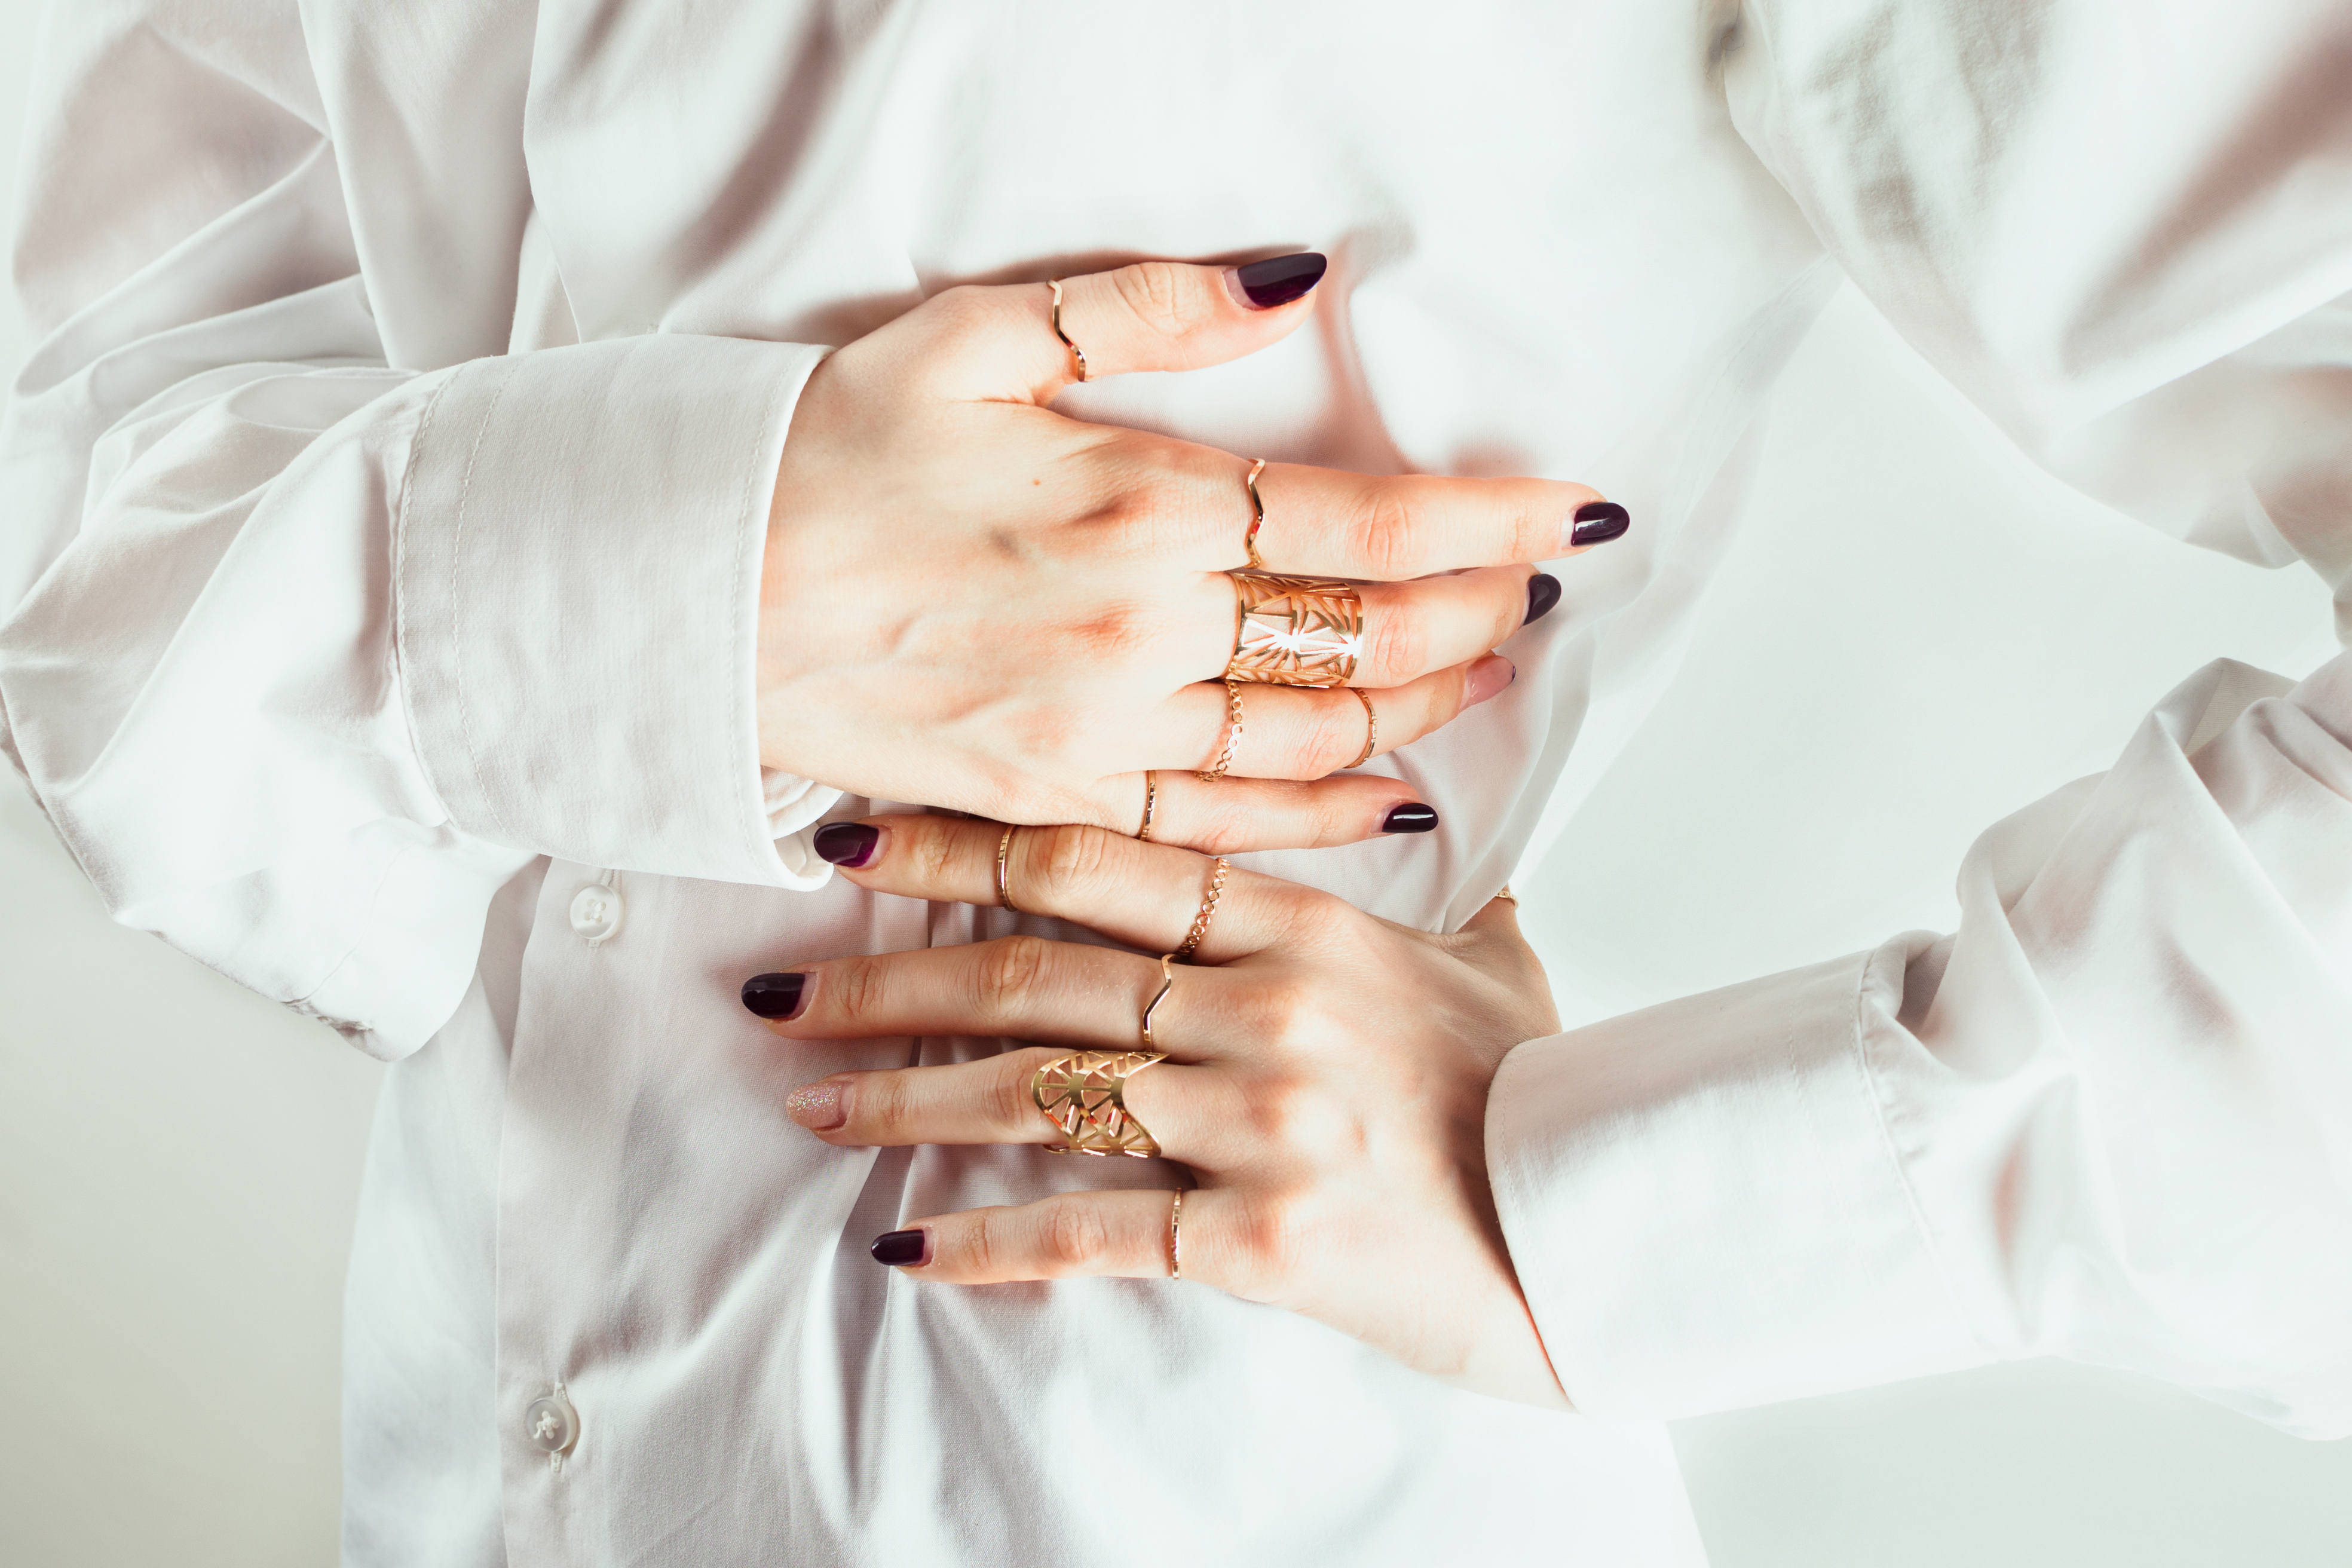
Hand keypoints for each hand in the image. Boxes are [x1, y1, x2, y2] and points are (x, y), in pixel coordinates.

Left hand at [742, 813, 1568, 1406]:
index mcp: (1310, 928)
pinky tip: (905, 1245)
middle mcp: (1269, 1008)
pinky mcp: (1263, 1238)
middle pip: (1037, 971)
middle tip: (781, 983)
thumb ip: (1430, 896)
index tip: (864, 838)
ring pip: (1040, 1090)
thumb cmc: (1548, 1098)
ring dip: (905, 1096)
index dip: (971, 841)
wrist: (1616, 1235)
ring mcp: (1263, 1120)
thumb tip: (1426, 818)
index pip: (1106, 859)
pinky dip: (988, 1242)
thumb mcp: (1496, 967)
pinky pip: (1092, 1230)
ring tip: (810, 1101)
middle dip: (891, 975)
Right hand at [761, 254, 1626, 852]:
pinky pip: (1226, 823)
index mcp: (1138, 506)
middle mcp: (1143, 633)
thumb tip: (1293, 282)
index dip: (1489, 521)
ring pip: (1316, 738)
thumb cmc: (827, 452)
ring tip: (1489, 669)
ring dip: (1422, 705)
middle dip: (1475, 613)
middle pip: (1366, 638)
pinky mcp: (1060, 797)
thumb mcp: (981, 339)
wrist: (695, 595)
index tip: (1576, 517)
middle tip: (1537, 590)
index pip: (1367, 521)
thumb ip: (1152, 310)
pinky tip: (1391, 797)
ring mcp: (1104, 732)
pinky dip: (1325, 815)